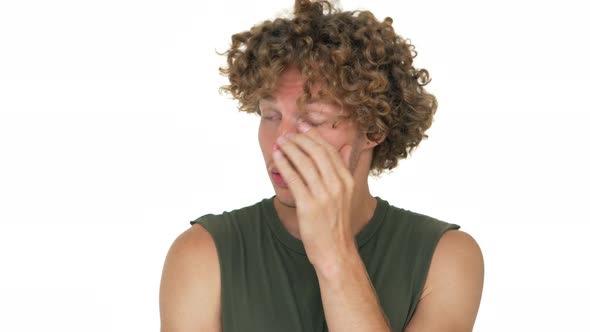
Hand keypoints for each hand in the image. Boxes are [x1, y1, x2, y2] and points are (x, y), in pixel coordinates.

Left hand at [272, 122, 356, 269]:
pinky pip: (294, 179)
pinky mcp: (309, 206)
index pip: (329, 150)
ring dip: (290, 149)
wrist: (335, 251)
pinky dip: (284, 164)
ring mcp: (324, 195)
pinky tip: (277, 157)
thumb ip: (345, 169)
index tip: (302, 126)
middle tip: (287, 133)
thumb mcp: (347, 194)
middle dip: (299, 139)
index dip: (313, 136)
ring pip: (304, 163)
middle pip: (316, 152)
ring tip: (279, 142)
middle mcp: (337, 185)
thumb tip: (348, 146)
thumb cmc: (337, 223)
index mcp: (346, 180)